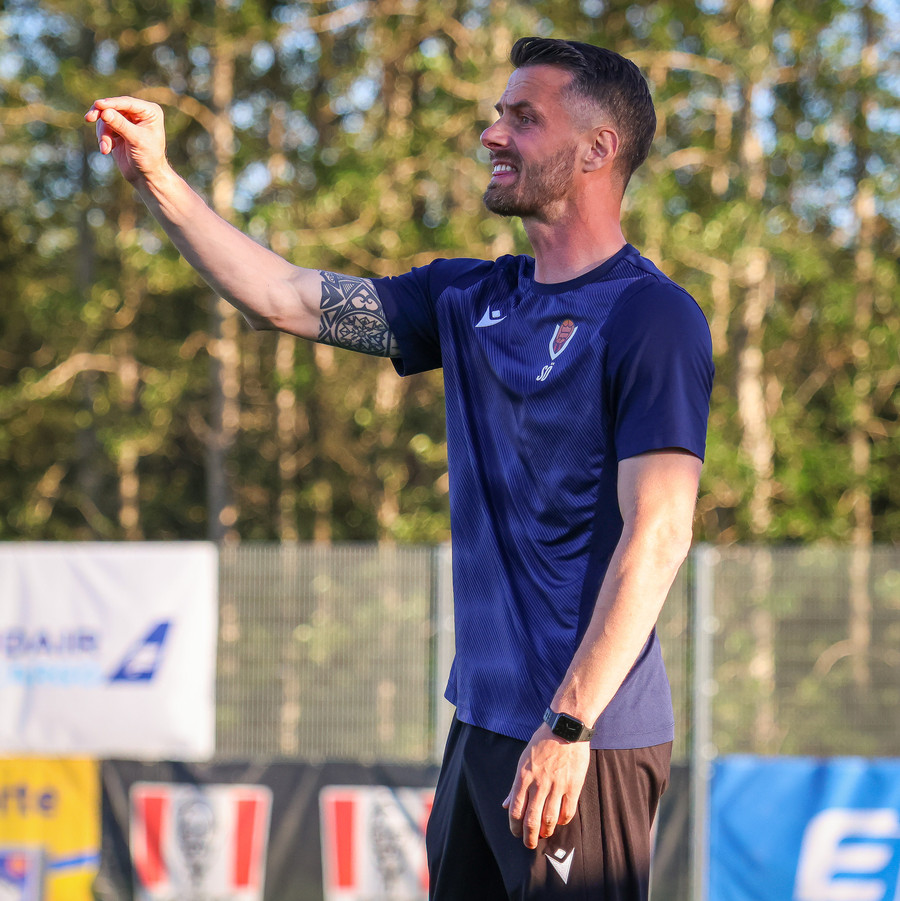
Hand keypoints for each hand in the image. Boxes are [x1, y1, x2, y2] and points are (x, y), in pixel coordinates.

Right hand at [84, 96, 168, 183]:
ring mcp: (127, 121)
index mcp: (149, 112)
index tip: (98, 105)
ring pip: (105, 118)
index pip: (127, 103)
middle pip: (113, 107)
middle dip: (102, 116)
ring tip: (106, 148)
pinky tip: (106, 149)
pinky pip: (104, 128)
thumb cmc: (148, 158)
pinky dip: (103, 138)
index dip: (112, 103)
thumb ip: (120, 125)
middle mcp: (138, 113)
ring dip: (103, 133)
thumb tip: (104, 112)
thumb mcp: (136, 140)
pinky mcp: (117, 130)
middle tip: (89, 119)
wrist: (146, 176)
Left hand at [503, 723, 589, 848]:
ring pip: (549, 819)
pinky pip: (567, 811)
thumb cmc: (542, 742)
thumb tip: (505, 804)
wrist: (566, 728)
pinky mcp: (573, 786)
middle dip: (529, 837)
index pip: (515, 810)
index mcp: (523, 776)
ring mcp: (556, 785)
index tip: (516, 833)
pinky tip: (559, 822)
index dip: (514, 826)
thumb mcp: (523, 760)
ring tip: (544, 835)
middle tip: (529, 844)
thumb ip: (515, 785)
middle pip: (531, 820)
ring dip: (545, 832)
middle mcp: (539, 784)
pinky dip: (562, 821)